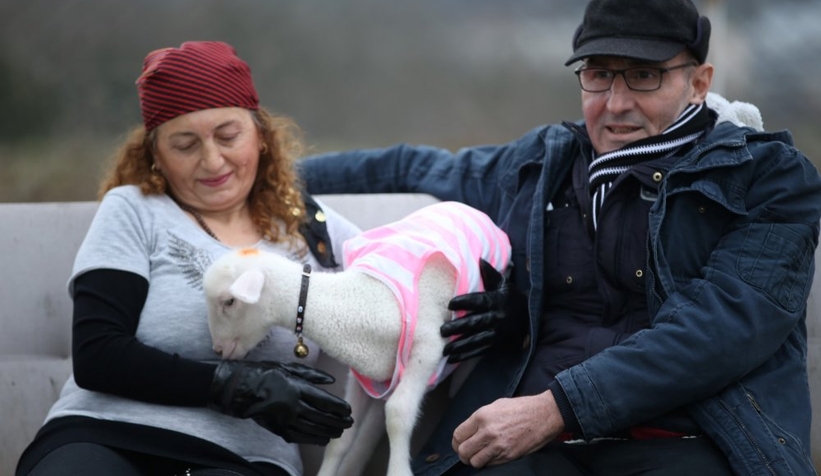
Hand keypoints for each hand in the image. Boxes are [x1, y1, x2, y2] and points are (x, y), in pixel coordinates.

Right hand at [208, 360, 352, 444]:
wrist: (239, 389)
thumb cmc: (264, 373)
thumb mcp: (288, 367)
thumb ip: (311, 375)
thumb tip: (331, 380)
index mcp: (297, 388)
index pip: (325, 401)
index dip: (339, 408)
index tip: (348, 410)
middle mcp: (293, 406)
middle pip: (322, 417)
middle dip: (338, 422)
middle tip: (349, 423)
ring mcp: (286, 419)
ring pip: (313, 429)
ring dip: (329, 431)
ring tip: (340, 432)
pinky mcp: (278, 429)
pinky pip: (300, 437)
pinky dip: (314, 439)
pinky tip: (323, 439)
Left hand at [441, 259, 524, 362]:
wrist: (531, 318)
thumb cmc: (513, 298)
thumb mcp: (504, 285)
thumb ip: (490, 274)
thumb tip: (479, 259)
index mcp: (497, 300)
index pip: (479, 301)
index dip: (465, 302)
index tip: (450, 304)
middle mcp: (497, 317)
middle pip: (475, 322)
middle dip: (458, 327)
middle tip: (442, 330)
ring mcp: (497, 332)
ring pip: (477, 339)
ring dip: (460, 345)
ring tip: (445, 349)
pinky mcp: (497, 344)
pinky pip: (481, 350)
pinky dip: (467, 355)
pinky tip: (453, 359)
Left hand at [451, 391, 563, 467]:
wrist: (543, 415)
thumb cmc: (521, 408)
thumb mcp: (495, 406)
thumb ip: (480, 419)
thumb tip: (469, 431)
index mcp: (481, 416)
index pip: (458, 435)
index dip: (456, 442)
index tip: (459, 444)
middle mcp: (487, 432)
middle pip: (463, 451)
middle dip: (463, 453)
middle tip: (468, 452)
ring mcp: (498, 446)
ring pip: (474, 461)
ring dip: (475, 460)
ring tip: (480, 455)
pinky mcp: (508, 456)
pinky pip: (489, 464)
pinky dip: (488, 462)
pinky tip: (492, 455)